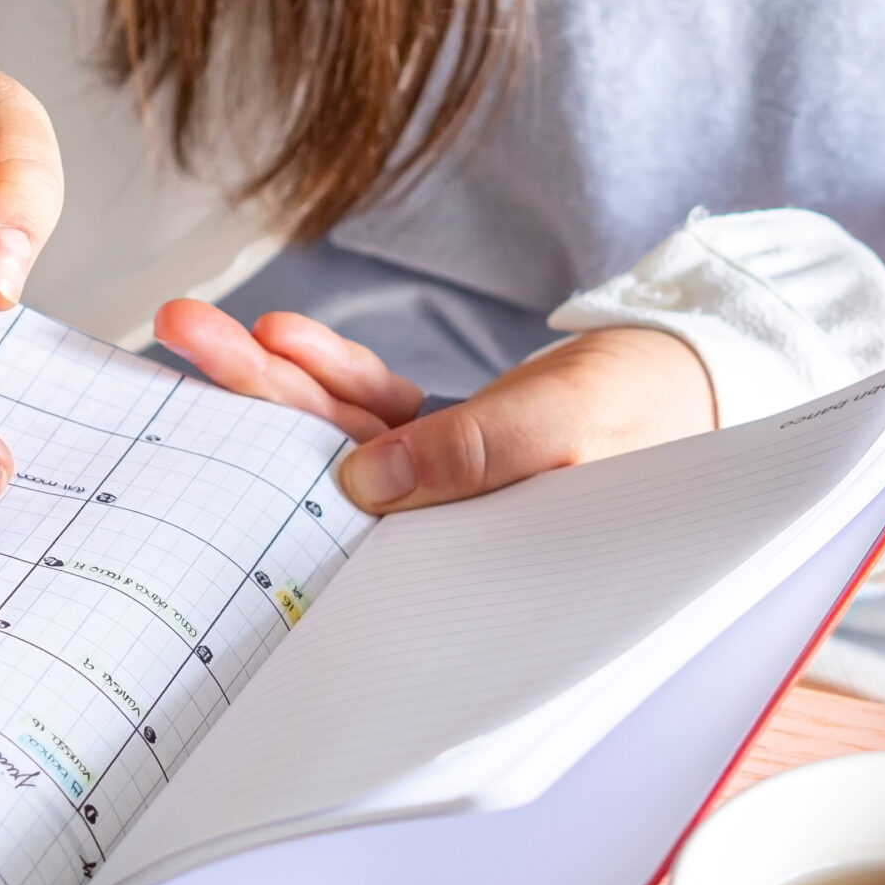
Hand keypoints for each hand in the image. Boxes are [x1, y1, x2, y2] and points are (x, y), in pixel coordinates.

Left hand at [151, 301, 715, 511]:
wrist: (709, 379)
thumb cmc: (654, 409)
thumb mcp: (564, 426)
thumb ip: (469, 454)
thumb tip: (362, 482)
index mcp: (464, 557)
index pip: (342, 528)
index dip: (263, 488)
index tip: (191, 444)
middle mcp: (439, 534)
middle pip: (318, 471)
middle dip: (245, 402)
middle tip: (175, 343)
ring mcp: (440, 488)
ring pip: (336, 434)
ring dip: (272, 376)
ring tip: (197, 327)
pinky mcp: (450, 445)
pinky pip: (376, 407)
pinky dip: (335, 371)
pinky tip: (284, 336)